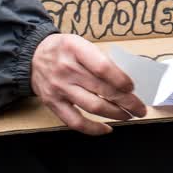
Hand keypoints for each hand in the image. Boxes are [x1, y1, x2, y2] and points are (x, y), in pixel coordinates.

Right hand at [30, 33, 145, 135]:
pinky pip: (75, 121)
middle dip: (127, 101)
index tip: (132, 87)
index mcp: (75, 48)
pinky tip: (107, 128)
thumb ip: (98, 59)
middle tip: (140, 107)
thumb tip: (124, 80)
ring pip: (93, 106)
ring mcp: (60, 88)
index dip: (121, 80)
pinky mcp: (53, 103)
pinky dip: (93, 128)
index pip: (103, 68)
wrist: (32, 56)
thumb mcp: (80, 43)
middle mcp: (67, 69)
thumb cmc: (62, 49)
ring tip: (128, 115)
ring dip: (115, 114)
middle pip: (103, 89)